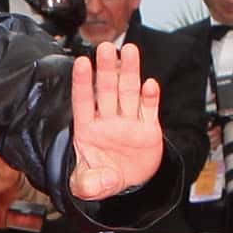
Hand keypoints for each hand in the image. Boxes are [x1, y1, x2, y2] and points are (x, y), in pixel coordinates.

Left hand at [66, 39, 162, 200]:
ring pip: (128, 93)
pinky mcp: (148, 129)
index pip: (83, 102)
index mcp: (88, 130)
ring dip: (129, 72)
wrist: (130, 185)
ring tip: (129, 51)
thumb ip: (87, 184)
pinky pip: (149, 110)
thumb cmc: (103, 177)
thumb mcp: (90, 185)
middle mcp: (108, 121)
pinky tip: (150, 85)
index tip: (82, 63)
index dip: (83, 83)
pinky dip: (150, 98)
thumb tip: (91, 185)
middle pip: (107, 91)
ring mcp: (129, 122)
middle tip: (106, 48)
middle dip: (107, 69)